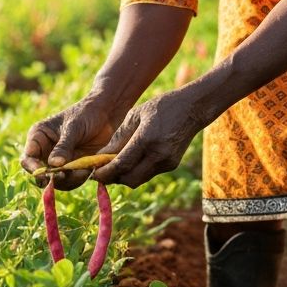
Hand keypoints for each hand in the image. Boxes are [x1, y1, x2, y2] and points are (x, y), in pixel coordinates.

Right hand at [21, 96, 115, 190]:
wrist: (107, 114)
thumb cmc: (86, 114)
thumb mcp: (73, 128)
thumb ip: (63, 146)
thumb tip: (53, 165)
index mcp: (39, 138)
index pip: (28, 158)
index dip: (33, 169)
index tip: (45, 174)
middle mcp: (46, 152)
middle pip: (40, 175)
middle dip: (52, 178)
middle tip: (65, 175)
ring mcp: (60, 162)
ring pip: (56, 181)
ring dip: (68, 180)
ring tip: (83, 171)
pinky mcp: (74, 169)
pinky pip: (71, 181)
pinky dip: (78, 179)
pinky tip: (89, 170)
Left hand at [92, 89, 206, 189]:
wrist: (193, 108)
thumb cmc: (161, 107)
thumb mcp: (135, 115)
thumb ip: (118, 138)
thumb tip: (101, 157)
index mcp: (147, 139)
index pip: (121, 165)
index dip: (104, 173)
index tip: (93, 173)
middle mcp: (158, 155)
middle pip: (129, 180)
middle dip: (113, 178)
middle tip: (102, 171)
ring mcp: (167, 162)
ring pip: (139, 179)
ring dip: (125, 175)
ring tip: (116, 164)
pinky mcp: (172, 165)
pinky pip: (148, 174)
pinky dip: (137, 170)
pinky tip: (134, 158)